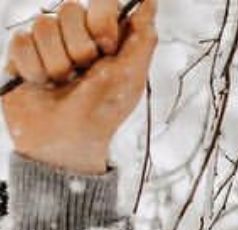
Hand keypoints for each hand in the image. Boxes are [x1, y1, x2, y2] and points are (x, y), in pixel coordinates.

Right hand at [3, 0, 156, 175]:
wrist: (67, 143)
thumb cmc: (103, 113)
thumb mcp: (130, 78)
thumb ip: (142, 38)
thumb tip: (151, 0)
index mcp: (103, 34)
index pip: (102, 0)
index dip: (101, 21)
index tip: (106, 48)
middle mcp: (74, 31)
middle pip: (69, 9)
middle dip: (79, 49)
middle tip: (83, 75)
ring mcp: (47, 40)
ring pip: (44, 26)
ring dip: (57, 64)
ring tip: (63, 84)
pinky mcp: (22, 52)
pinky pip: (22, 43)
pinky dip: (35, 70)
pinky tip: (43, 85)